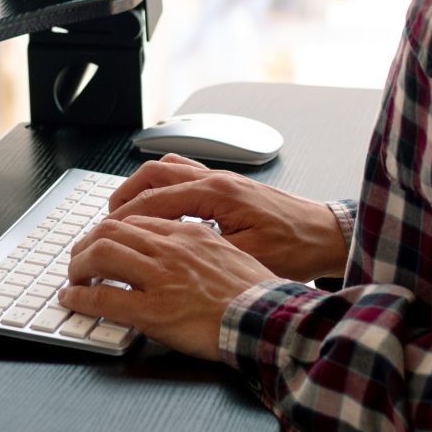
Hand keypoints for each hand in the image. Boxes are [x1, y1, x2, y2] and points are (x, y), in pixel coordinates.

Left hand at [60, 215, 280, 360]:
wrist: (269, 320)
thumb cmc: (257, 294)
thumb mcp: (232, 254)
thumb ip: (201, 248)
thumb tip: (181, 256)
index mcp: (190, 233)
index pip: (137, 221)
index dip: (113, 231)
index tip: (104, 242)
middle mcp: (171, 248)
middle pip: (112, 230)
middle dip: (87, 242)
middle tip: (79, 257)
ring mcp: (160, 278)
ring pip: (100, 255)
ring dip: (78, 265)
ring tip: (72, 277)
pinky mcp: (153, 310)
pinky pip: (103, 297)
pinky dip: (80, 296)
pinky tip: (72, 300)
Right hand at [106, 158, 347, 282]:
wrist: (327, 236)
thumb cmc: (296, 250)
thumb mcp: (245, 259)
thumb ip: (203, 253)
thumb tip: (165, 261)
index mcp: (218, 194)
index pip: (155, 199)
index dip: (124, 219)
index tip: (103, 236)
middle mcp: (218, 179)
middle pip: (154, 174)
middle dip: (124, 197)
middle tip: (105, 223)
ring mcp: (223, 180)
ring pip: (168, 170)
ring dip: (142, 188)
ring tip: (124, 213)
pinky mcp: (229, 187)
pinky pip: (185, 176)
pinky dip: (164, 187)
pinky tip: (159, 209)